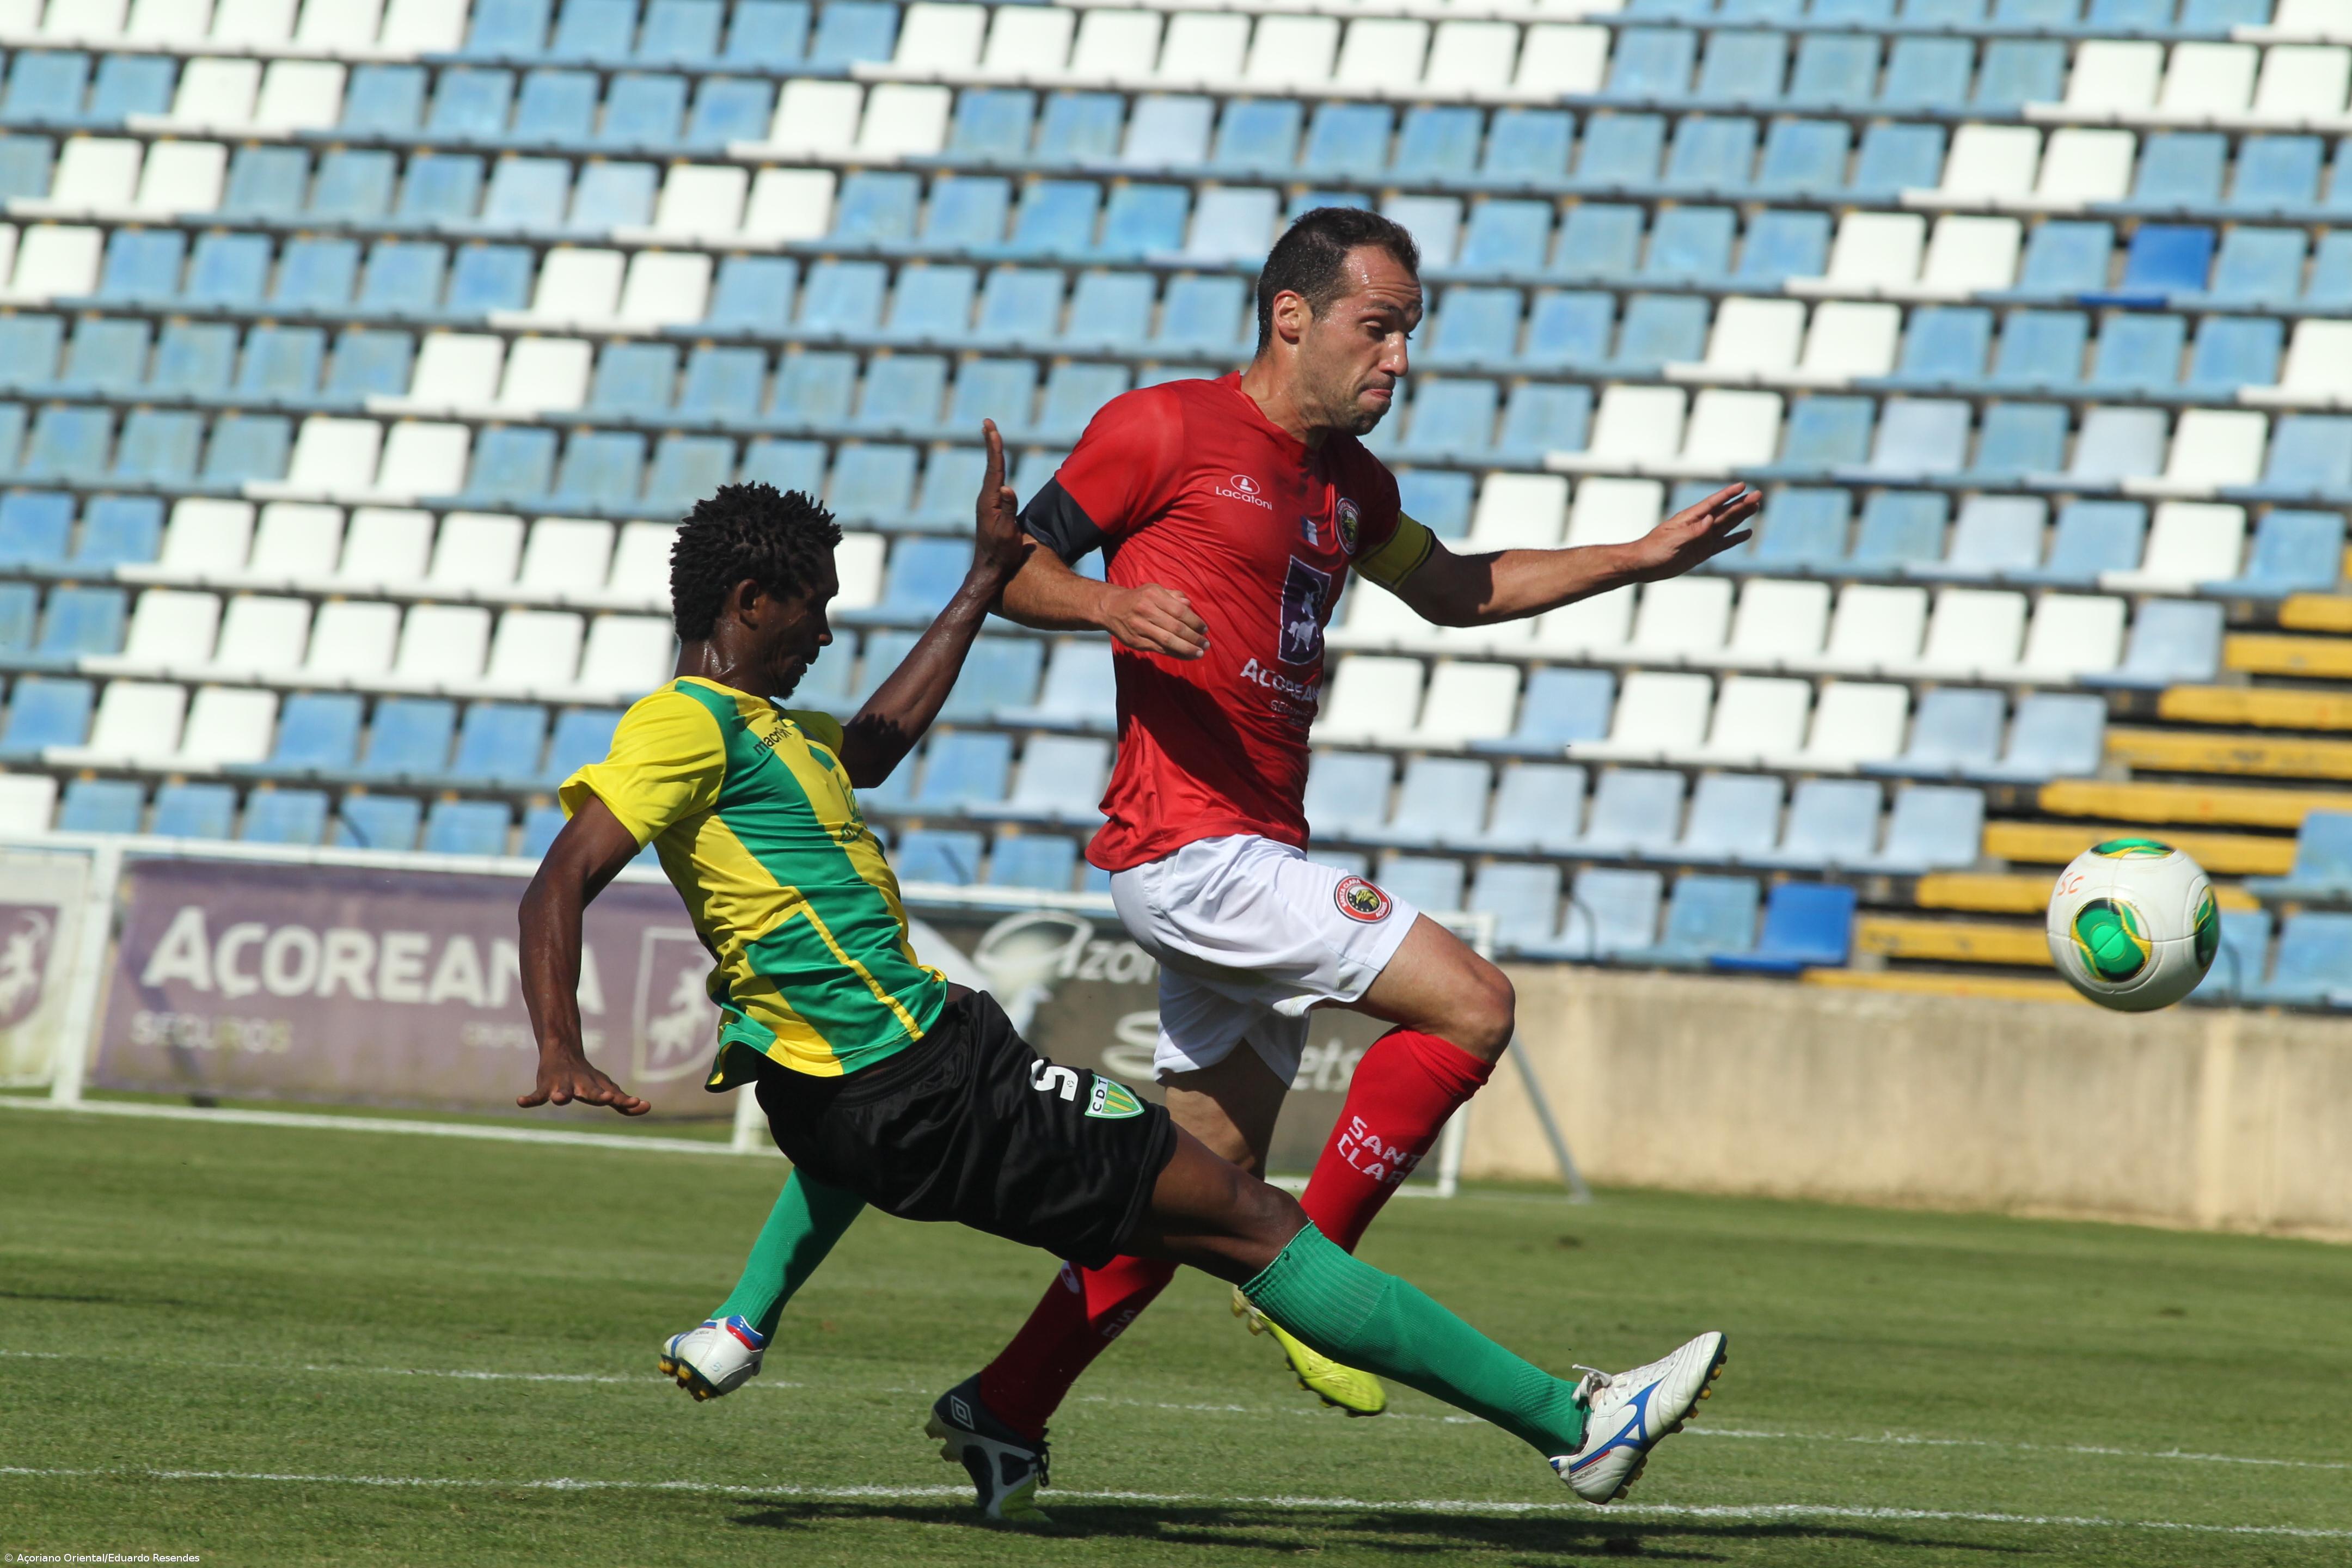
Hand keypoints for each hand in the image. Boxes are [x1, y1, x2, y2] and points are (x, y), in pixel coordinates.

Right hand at [518, 1045, 650, 1116]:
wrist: (564, 1051)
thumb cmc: (588, 1077)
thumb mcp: (607, 1088)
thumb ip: (624, 1102)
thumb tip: (648, 1107)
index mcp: (598, 1088)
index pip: (613, 1095)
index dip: (624, 1100)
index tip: (638, 1102)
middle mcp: (582, 1085)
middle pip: (591, 1092)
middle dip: (599, 1096)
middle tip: (608, 1098)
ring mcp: (563, 1085)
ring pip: (562, 1092)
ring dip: (561, 1095)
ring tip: (558, 1098)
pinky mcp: (546, 1086)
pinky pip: (536, 1095)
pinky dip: (529, 1099)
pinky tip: (520, 1102)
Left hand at [969, 419, 1030, 588]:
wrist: (989, 570)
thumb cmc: (1001, 554)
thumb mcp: (1007, 533)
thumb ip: (1008, 509)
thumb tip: (1007, 486)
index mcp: (990, 501)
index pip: (995, 468)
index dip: (994, 446)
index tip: (991, 428)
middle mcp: (987, 499)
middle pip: (991, 465)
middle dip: (991, 442)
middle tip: (987, 422)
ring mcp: (988, 504)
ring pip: (992, 472)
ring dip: (993, 453)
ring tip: (992, 436)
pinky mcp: (992, 510)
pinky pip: (995, 482)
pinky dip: (997, 468)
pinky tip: (998, 467)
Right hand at [1101, 582, 1208, 658]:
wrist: (1111, 608)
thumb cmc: (1138, 598)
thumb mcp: (1154, 590)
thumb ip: (1173, 596)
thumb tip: (1189, 605)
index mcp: (1153, 595)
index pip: (1180, 611)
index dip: (1195, 622)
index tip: (1205, 629)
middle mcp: (1146, 611)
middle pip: (1176, 628)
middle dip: (1194, 638)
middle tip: (1205, 644)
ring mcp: (1140, 627)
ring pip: (1168, 641)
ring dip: (1187, 649)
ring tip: (1199, 653)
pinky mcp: (1136, 641)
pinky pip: (1159, 649)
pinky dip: (1175, 653)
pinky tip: (1185, 655)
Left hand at [1615, 484, 1761, 583]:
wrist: (1642, 565)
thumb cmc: (1653, 549)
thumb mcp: (1672, 540)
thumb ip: (1692, 531)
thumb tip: (1710, 520)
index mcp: (1689, 519)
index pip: (1712, 504)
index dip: (1727, 495)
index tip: (1742, 485)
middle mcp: (1698, 526)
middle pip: (1724, 513)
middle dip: (1741, 504)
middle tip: (1759, 495)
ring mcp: (1701, 538)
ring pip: (1726, 525)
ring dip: (1741, 517)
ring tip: (1756, 507)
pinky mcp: (1702, 552)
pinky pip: (1723, 543)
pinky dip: (1735, 538)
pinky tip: (1747, 532)